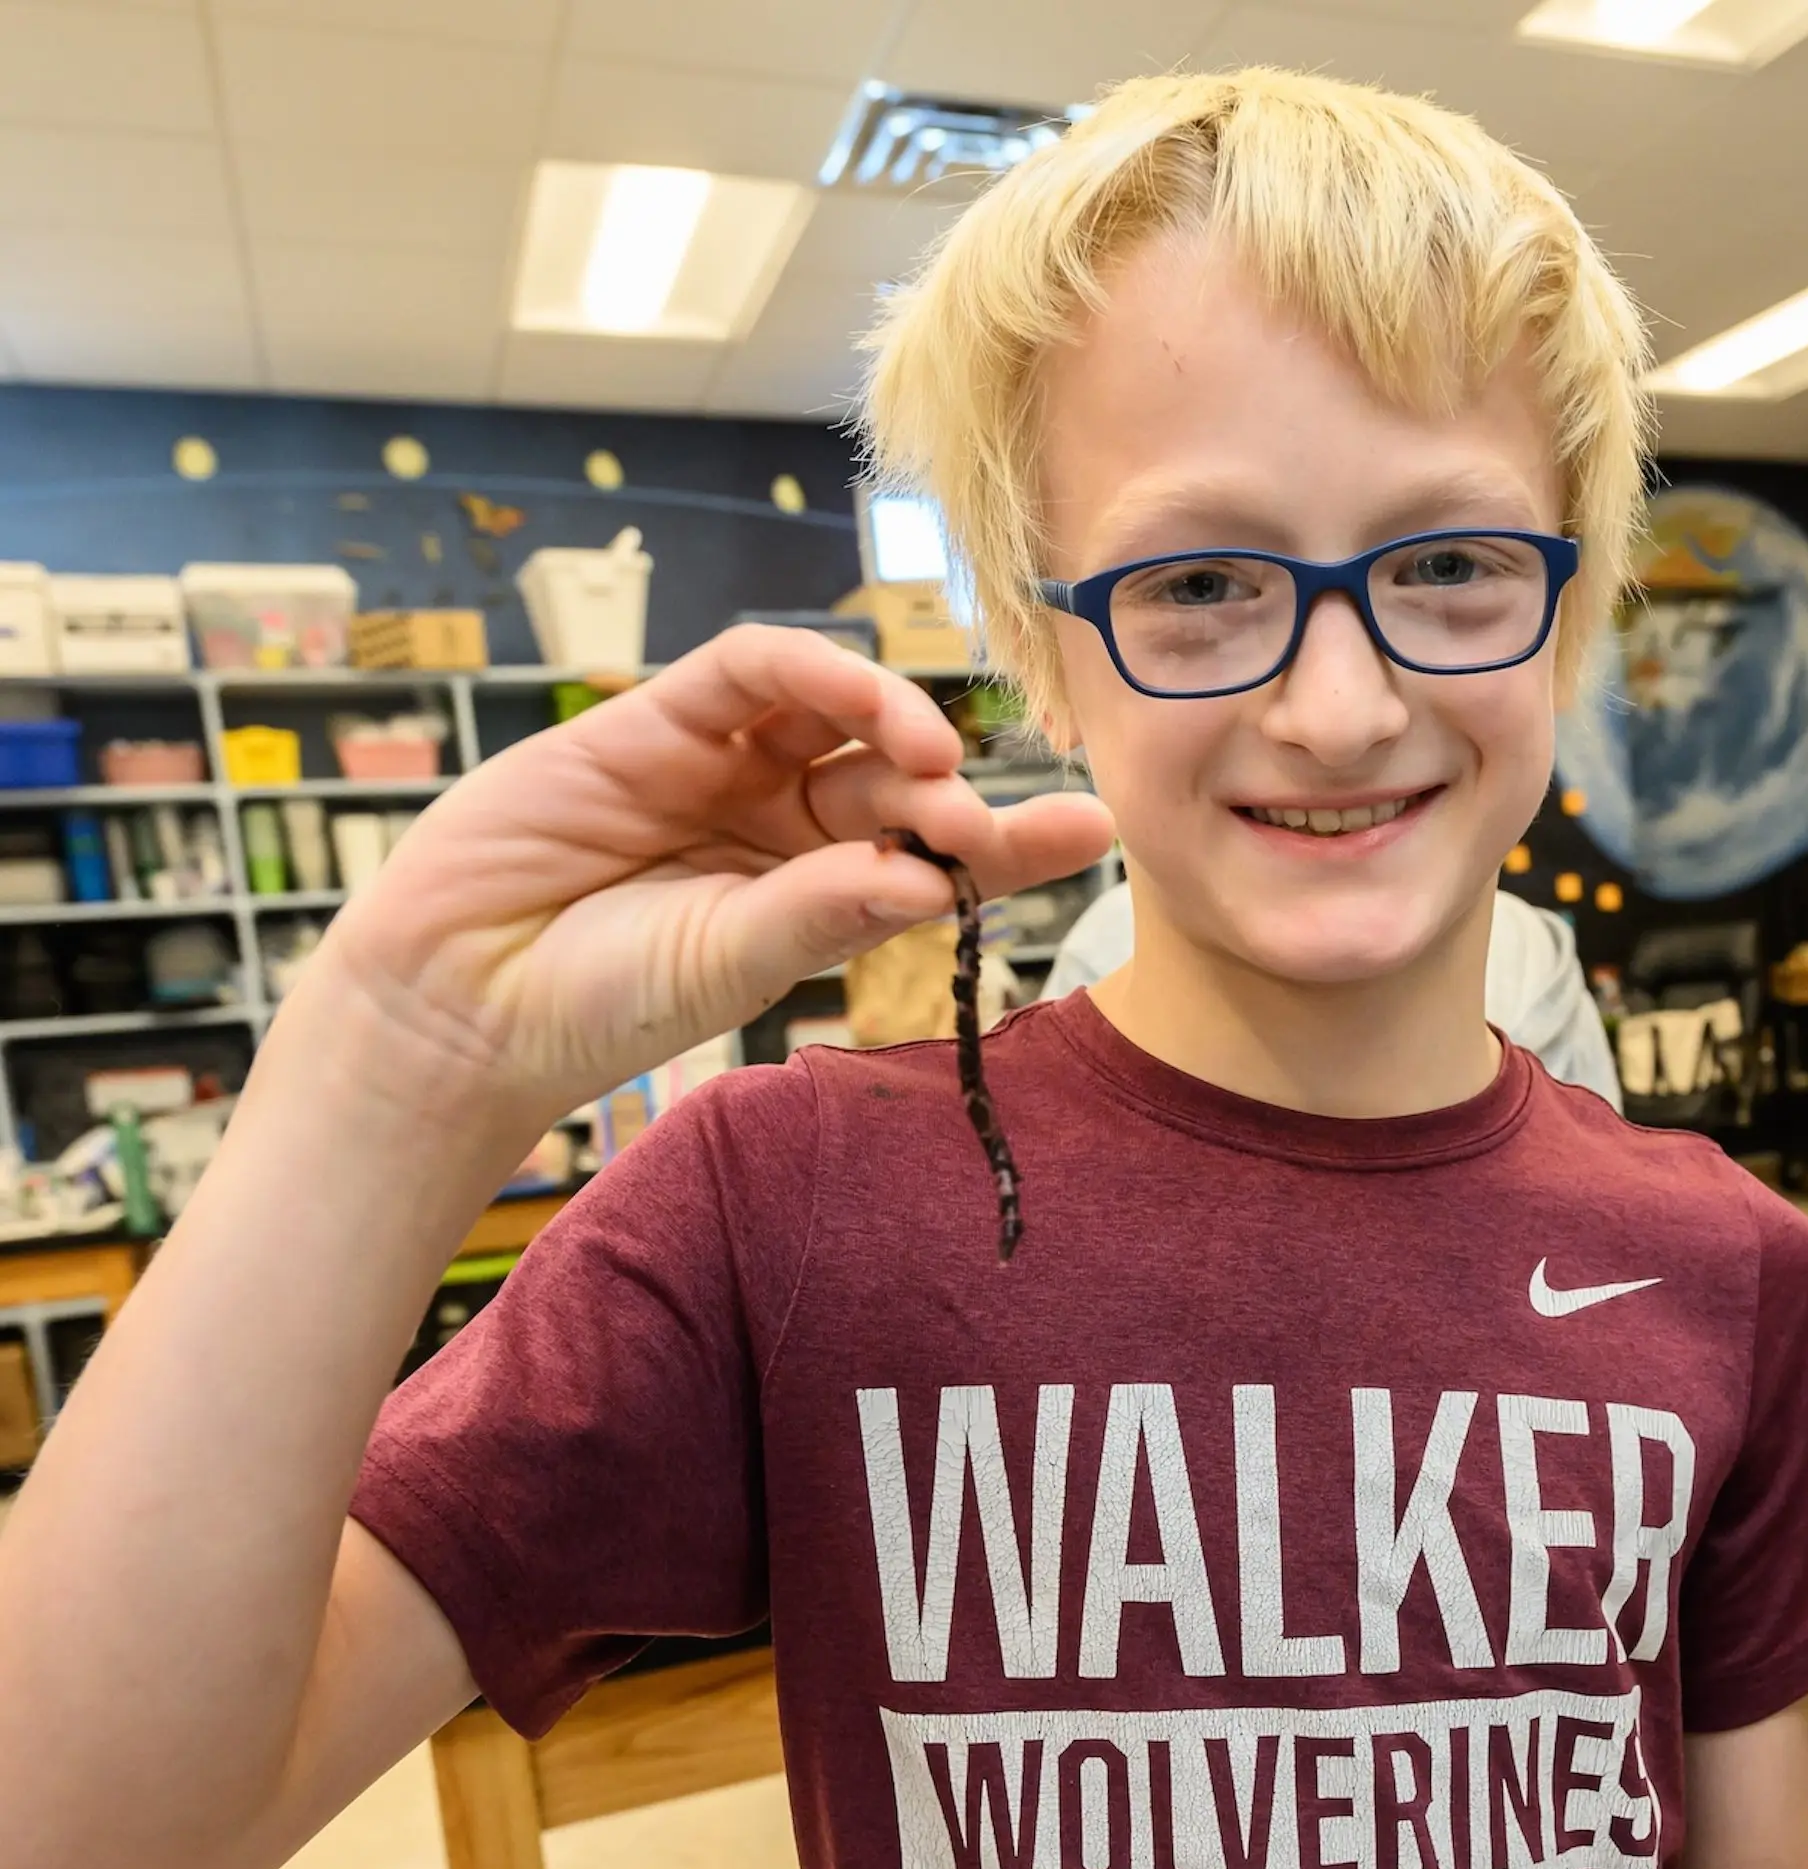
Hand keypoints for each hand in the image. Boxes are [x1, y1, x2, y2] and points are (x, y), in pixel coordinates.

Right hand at [303, 625, 1113, 1121]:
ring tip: (939, 766)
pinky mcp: (659, 720)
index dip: (1011, 840)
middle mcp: (783, 827)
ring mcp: (725, 770)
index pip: (932, 855)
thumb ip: (826, 912)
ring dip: (899, 721)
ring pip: (839, 716)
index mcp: (815, 897)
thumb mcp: (730, 964)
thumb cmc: (595, 1002)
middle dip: (960, 794)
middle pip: (900, 783)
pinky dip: (817, 672)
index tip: (1094, 833)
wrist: (457, 998)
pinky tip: (869, 705)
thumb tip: (934, 877)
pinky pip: (752, 673)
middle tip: (998, 820)